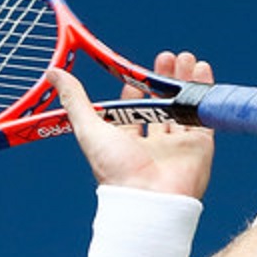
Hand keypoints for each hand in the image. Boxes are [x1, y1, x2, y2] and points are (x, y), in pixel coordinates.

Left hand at [48, 51, 214, 198]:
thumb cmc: (116, 170)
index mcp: (124, 144)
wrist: (150, 199)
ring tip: (185, 57)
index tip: (135, 71)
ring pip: (181, 108)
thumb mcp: (89, 129)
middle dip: (163, 80)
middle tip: (166, 57)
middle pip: (159, 105)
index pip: (130, 112)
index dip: (133, 90)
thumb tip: (53, 72)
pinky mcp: (198, 146)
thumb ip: (75, 100)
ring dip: (184, 81)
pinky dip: (203, 93)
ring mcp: (176, 145)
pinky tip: (202, 70)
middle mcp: (151, 145)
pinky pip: (202, 115)